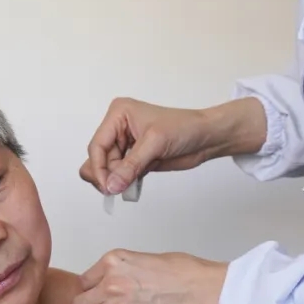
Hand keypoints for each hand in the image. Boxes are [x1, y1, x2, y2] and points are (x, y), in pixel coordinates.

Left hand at [70, 249, 227, 303]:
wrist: (199, 290)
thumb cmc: (183, 272)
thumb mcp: (145, 257)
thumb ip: (124, 268)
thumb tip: (120, 280)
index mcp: (114, 261)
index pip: (84, 280)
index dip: (92, 290)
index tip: (97, 296)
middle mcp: (110, 284)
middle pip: (79, 302)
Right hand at [82, 96, 266, 194]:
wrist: (206, 136)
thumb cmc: (184, 127)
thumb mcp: (154, 143)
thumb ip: (131, 166)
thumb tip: (111, 185)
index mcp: (118, 114)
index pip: (97, 145)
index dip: (98, 167)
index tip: (107, 186)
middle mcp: (118, 128)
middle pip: (98, 158)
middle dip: (106, 175)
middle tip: (118, 189)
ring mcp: (127, 144)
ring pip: (107, 169)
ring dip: (116, 181)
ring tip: (130, 185)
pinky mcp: (135, 159)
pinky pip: (120, 175)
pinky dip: (123, 183)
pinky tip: (133, 186)